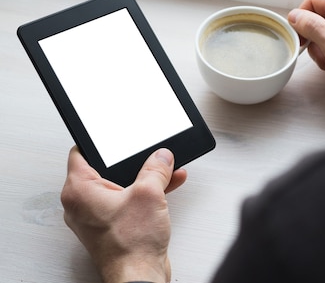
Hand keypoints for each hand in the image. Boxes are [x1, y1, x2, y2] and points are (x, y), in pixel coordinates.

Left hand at [61, 147, 186, 282]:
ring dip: (142, 179)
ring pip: (118, 187)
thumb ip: (155, 169)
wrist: (139, 276)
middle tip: (145, 154)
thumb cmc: (131, 245)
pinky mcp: (110, 228)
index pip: (80, 153)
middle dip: (130, 162)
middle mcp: (81, 205)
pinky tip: (165, 189)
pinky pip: (125, 202)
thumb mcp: (149, 193)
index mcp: (79, 191)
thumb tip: (160, 157)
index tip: (112, 136)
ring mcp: (95, 218)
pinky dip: (143, 195)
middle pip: (104, 170)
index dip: (98, 142)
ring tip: (163, 171)